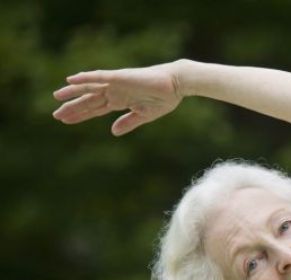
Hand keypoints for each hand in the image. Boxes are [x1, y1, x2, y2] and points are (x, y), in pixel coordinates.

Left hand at [52, 62, 182, 135]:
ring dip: (73, 92)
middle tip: (56, 115)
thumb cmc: (164, 99)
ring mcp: (116, 83)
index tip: (66, 121)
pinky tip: (71, 80)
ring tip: (57, 97)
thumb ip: (128, 122)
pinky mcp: (120, 77)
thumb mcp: (144, 115)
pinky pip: (98, 77)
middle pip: (89, 100)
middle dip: (73, 107)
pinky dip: (85, 78)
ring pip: (89, 88)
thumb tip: (113, 132)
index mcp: (120, 101)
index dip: (81, 115)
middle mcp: (114, 91)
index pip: (95, 109)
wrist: (176, 85)